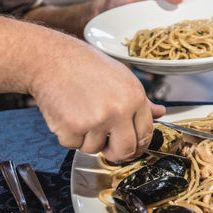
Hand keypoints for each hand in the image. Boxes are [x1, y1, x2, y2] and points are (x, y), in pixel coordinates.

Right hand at [30, 39, 164, 161]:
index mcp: (134, 98)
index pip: (146, 135)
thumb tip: (160, 112)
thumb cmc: (87, 66)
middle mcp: (118, 111)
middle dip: (118, 153)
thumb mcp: (123, 77)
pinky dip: (70, 136)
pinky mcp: (72, 128)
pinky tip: (69, 115)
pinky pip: (74, 146)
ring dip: (89, 139)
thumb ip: (142, 101)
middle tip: (110, 146)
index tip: (133, 147)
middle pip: (126, 151)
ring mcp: (95, 121)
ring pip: (96, 149)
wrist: (53, 59)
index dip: (139, 145)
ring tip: (82, 114)